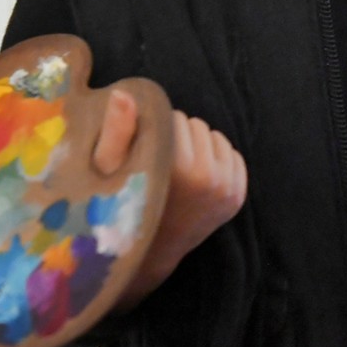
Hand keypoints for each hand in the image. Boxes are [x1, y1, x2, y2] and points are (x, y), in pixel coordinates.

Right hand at [91, 89, 248, 310]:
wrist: (149, 252)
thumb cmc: (122, 206)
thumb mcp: (108, 169)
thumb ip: (118, 130)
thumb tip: (124, 93)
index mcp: (178, 171)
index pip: (175, 119)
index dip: (157, 128)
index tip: (147, 148)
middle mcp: (209, 180)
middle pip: (197, 125)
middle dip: (179, 135)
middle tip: (163, 160)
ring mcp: (227, 191)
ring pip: (215, 137)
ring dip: (198, 145)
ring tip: (179, 169)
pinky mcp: (238, 198)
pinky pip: (233, 155)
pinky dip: (217, 159)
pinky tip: (198, 177)